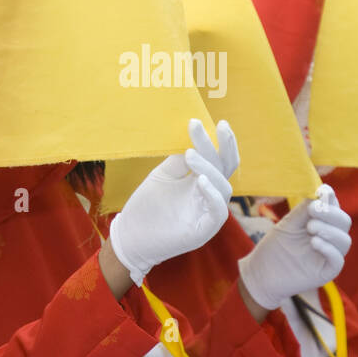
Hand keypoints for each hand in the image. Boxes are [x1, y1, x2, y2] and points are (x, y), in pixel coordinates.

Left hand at [108, 119, 238, 284]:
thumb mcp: (163, 176)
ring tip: (190, 154)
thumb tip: (194, 141)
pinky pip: (218, 211)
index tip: (198, 121)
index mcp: (200, 180)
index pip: (215, 157)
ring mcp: (208, 213)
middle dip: (225, 146)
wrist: (131, 235)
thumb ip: (180, 161)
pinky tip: (200, 180)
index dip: (214, 140)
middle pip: (226, 169)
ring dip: (209, 168)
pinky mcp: (204, 230)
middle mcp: (208, 194)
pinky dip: (212, 194)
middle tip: (219, 126)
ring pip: (223, 188)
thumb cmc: (147, 205)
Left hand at [238, 184, 351, 310]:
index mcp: (321, 224)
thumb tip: (320, 191)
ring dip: (330, 230)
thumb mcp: (289, 224)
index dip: (331, 199)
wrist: (262, 274)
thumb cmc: (275, 248)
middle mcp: (329, 238)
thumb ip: (304, 209)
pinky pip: (337, 260)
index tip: (322, 192)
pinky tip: (314, 242)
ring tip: (310, 227)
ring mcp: (328, 256)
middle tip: (313, 210)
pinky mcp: (326, 272)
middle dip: (331, 213)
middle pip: (344, 222)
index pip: (335, 208)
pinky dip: (329, 249)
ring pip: (344, 240)